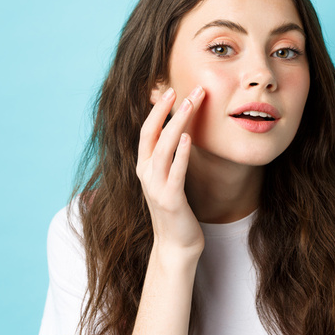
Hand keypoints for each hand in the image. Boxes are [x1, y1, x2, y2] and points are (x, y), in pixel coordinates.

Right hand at [136, 85, 205, 257]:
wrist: (176, 246)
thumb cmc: (176, 210)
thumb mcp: (169, 179)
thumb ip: (170, 157)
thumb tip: (181, 132)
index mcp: (144, 167)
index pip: (148, 130)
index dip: (157, 109)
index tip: (171, 88)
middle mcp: (145, 174)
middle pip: (153, 133)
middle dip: (166, 109)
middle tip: (182, 88)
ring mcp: (156, 187)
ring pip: (164, 148)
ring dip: (177, 124)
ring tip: (190, 104)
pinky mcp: (171, 200)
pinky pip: (176, 172)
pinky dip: (182, 154)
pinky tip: (190, 138)